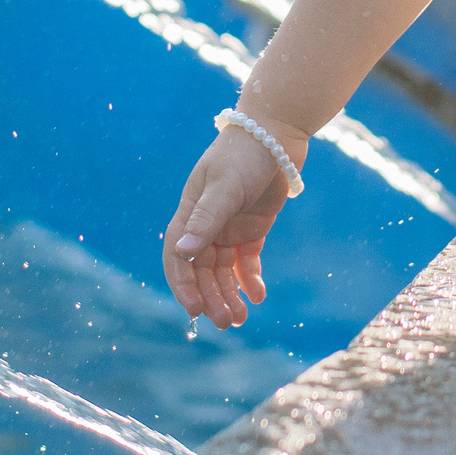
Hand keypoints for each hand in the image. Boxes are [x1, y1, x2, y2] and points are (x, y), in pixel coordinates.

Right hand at [163, 116, 307, 329]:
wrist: (277, 132)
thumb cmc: (245, 153)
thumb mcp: (225, 185)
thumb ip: (206, 219)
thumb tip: (182, 252)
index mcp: (190, 213)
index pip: (178, 257)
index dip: (183, 285)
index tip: (195, 310)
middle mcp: (207, 224)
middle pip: (202, 270)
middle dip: (212, 297)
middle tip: (227, 322)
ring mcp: (229, 227)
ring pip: (223, 270)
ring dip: (229, 294)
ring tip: (241, 318)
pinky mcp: (253, 228)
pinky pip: (247, 261)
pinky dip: (250, 279)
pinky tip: (258, 295)